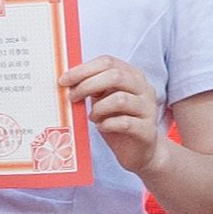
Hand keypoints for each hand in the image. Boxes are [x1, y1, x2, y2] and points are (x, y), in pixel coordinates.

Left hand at [72, 55, 163, 173]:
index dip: (84, 69)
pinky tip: (102, 126)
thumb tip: (69, 80)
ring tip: (92, 116)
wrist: (140, 151)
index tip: (65, 80)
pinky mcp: (147, 130)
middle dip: (88, 85)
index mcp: (133, 76)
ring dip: (99, 108)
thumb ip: (93, 88)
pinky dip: (107, 124)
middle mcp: (144, 89)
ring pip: (120, 99)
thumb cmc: (118, 122)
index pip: (108, 62)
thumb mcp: (104, 100)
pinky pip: (124, 123)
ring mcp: (148, 109)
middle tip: (73, 97)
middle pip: (116, 76)